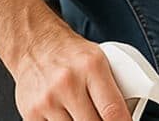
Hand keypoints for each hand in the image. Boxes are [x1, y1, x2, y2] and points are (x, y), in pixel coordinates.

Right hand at [12, 30, 130, 120]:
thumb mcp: (99, 59)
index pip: (113, 110)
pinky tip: (64, 114)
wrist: (34, 44)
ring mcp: (48, 100)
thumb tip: (127, 113)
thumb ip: (112, 86)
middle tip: (101, 117)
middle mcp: (68, 83)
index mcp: (91, 67)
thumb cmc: (69, 53)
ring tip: (80, 111)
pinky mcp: (31, 112)